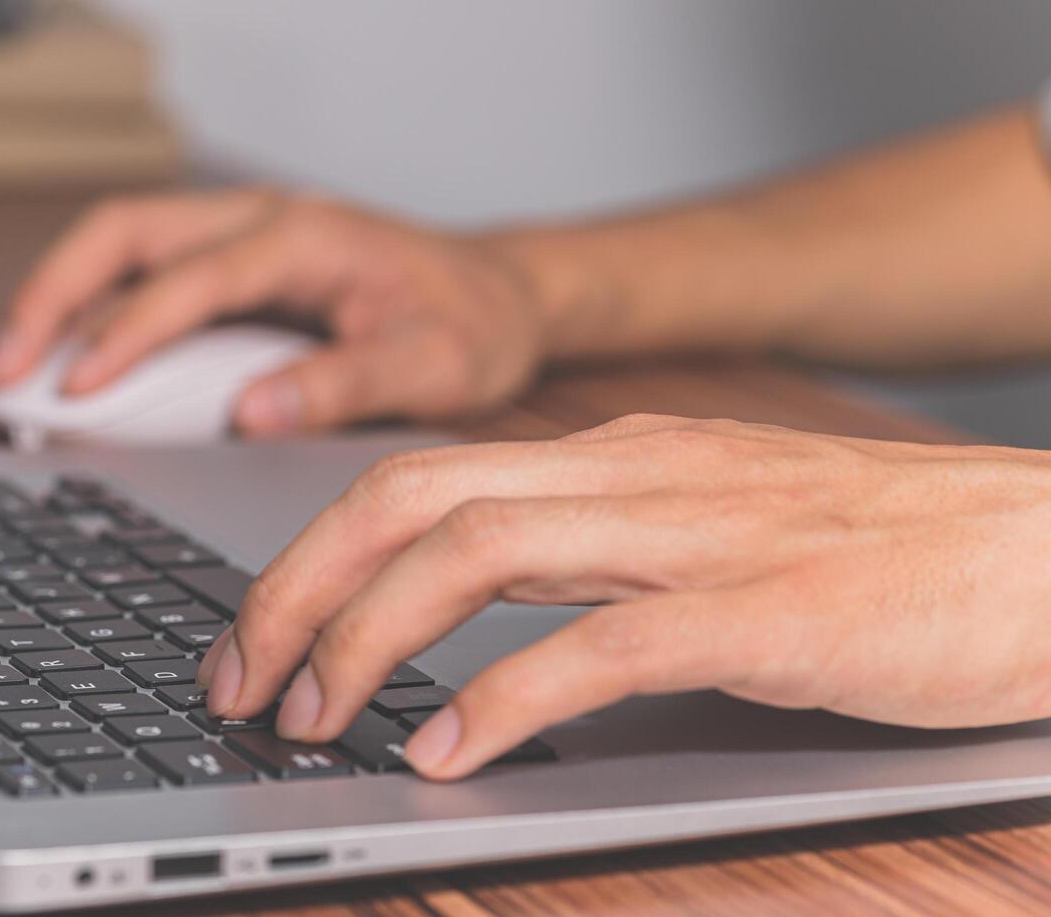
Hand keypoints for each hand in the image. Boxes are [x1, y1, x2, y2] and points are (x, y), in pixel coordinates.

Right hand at [0, 190, 545, 434]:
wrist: (503, 292)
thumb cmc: (473, 324)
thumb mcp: (433, 364)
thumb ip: (346, 385)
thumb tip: (249, 413)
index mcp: (306, 239)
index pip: (191, 279)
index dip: (125, 334)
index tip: (75, 391)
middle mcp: (262, 219)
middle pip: (125, 231)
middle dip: (52, 294)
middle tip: (5, 372)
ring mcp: (243, 230)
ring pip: (121, 239)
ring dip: (59, 293)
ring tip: (11, 368)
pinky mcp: (236, 258)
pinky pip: (143, 265)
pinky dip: (92, 303)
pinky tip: (68, 356)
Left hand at [195, 414, 1050, 778]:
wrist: (1043, 547)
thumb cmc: (873, 551)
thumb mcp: (698, 530)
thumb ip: (584, 554)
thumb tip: (462, 616)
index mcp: (614, 458)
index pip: (416, 479)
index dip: (313, 557)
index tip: (257, 636)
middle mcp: (636, 476)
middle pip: (411, 501)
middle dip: (300, 589)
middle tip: (239, 681)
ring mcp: (699, 534)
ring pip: (479, 553)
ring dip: (368, 638)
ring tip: (309, 716)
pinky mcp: (766, 611)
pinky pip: (600, 644)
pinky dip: (503, 699)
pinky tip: (445, 751)